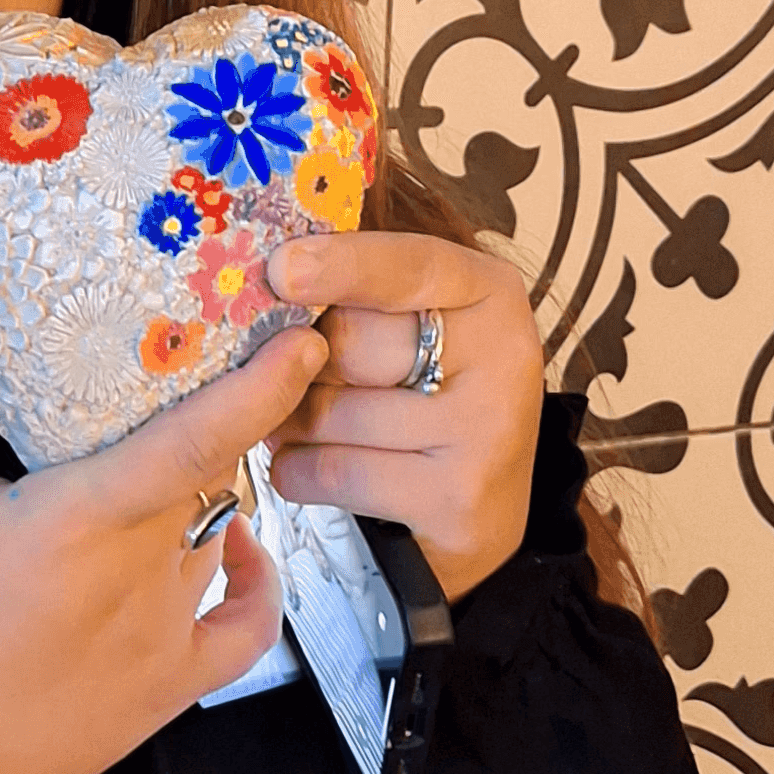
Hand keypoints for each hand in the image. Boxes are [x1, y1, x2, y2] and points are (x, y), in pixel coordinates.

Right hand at [0, 293, 326, 773]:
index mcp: (72, 523)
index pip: (190, 445)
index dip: (257, 391)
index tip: (307, 340)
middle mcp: (132, 579)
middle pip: (213, 478)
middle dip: (221, 424)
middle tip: (208, 374)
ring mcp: (160, 642)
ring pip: (220, 536)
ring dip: (211, 494)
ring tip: (181, 456)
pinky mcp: (168, 693)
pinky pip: (245, 631)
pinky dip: (254, 584)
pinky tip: (239, 546)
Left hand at [264, 232, 541, 600]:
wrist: (484, 507)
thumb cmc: (430, 395)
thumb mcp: (416, 321)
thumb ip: (360, 289)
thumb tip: (272, 270)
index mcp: (490, 292)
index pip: (409, 267)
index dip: (341, 266)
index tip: (281, 268)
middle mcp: (502, 356)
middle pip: (352, 341)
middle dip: (302, 362)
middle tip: (298, 375)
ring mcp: (485, 433)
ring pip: (333, 412)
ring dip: (292, 421)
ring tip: (303, 422)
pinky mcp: (456, 500)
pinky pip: (333, 471)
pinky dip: (298, 470)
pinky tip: (307, 465)